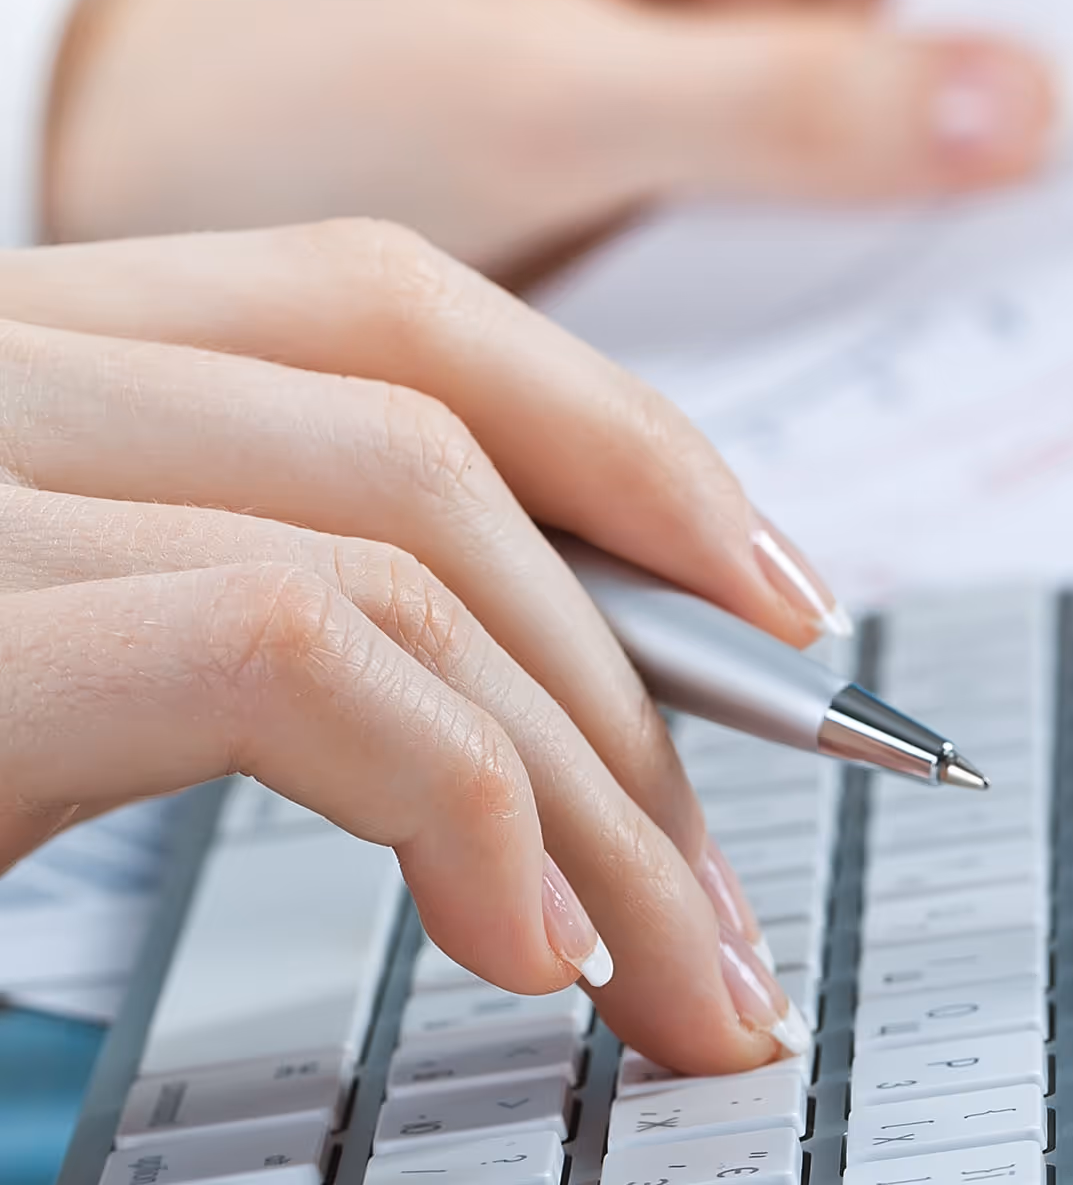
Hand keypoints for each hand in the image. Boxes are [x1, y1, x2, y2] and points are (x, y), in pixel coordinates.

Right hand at [0, 220, 842, 1071]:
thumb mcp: (73, 678)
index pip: (403, 321)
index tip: (781, 608)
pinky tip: (522, 942)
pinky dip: (453, 796)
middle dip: (644, 694)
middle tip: (734, 908)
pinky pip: (282, 646)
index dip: (632, 452)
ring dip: (590, 780)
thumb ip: (279, 623)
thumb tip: (548, 694)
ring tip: (671, 969)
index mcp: (49, 364)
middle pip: (435, 447)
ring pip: (395, 539)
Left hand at [46, 0, 1055, 278]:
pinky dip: (907, 242)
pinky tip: (982, 285)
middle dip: (1049, 45)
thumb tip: (1021, 108)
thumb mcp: (545, 95)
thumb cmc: (281, 92)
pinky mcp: (704, 164)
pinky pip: (840, 187)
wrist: (167, 221)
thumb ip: (795, 106)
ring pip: (905, 83)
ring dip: (993, 158)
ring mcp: (711, 49)